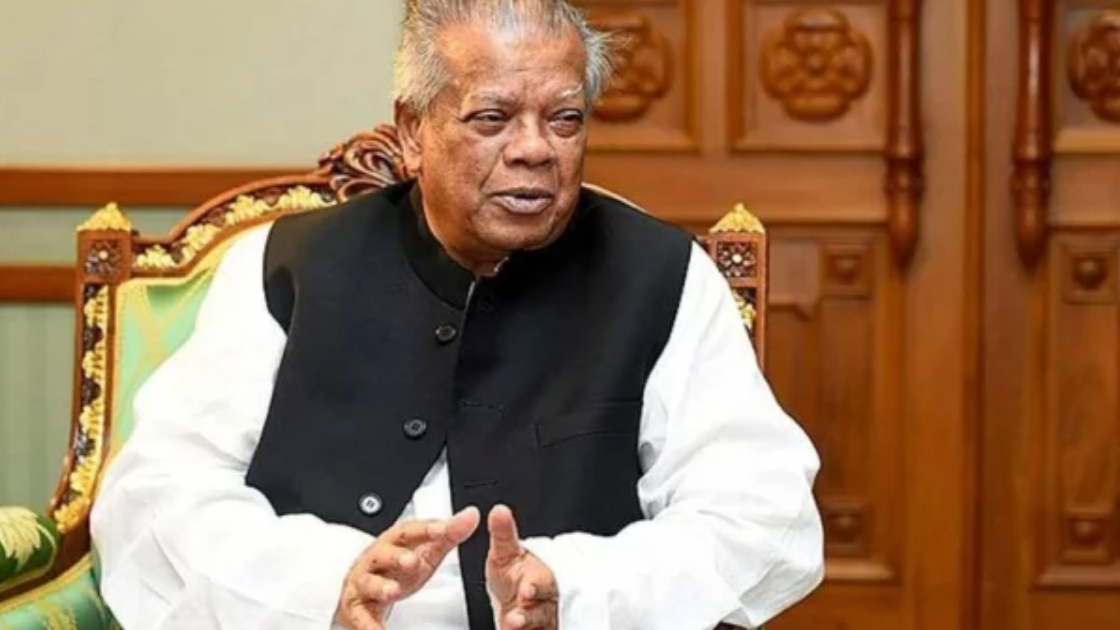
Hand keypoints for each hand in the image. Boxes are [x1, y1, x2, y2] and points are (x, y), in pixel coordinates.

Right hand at [335, 506, 480, 629]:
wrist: (363, 593)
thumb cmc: (396, 569)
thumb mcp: (424, 553)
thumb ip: (447, 535)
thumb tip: (471, 515)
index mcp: (393, 543)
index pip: (409, 531)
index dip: (426, 529)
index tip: (444, 529)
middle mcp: (374, 560)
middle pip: (383, 553)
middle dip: (397, 556)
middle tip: (413, 562)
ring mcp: (363, 583)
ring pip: (369, 583)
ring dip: (381, 586)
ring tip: (393, 592)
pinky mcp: (356, 608)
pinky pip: (361, 616)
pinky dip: (369, 625)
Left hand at [485, 505, 557, 629]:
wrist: (516, 601)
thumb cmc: (514, 576)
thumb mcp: (506, 553)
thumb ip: (503, 534)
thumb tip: (499, 510)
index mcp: (540, 580)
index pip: (542, 583)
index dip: (536, 587)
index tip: (526, 589)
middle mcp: (543, 604)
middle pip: (542, 611)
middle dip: (530, 615)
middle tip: (514, 620)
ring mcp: (538, 623)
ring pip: (538, 626)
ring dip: (525, 628)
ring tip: (509, 627)